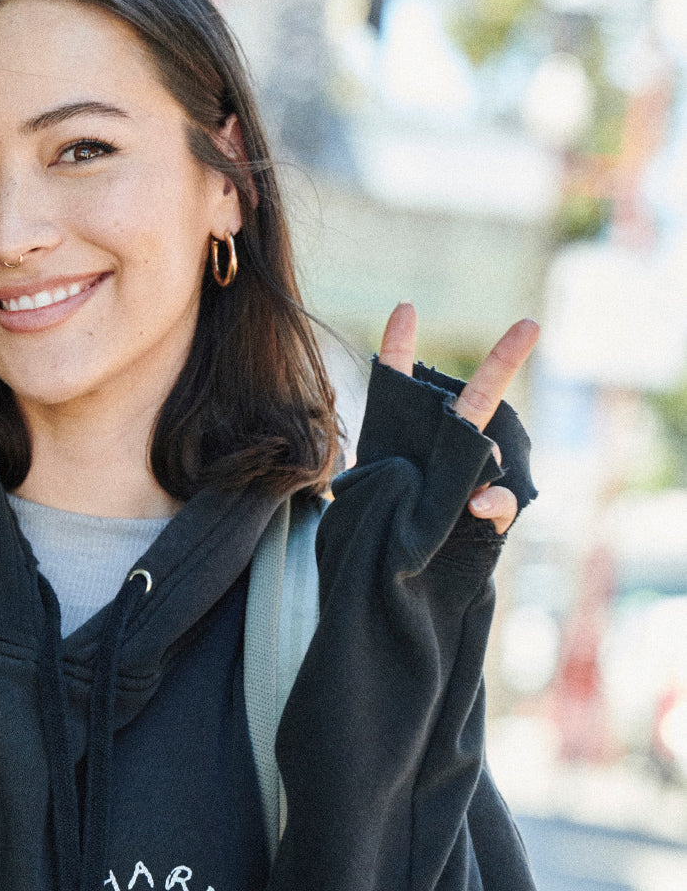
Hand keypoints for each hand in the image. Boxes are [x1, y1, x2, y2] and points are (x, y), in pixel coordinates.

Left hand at [378, 302, 538, 534]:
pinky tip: (477, 507)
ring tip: (469, 494)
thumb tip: (360, 461)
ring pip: (491, 452)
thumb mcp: (363, 498)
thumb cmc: (384, 534)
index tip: (404, 308)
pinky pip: (502, 503)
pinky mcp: (490, 516)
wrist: (402, 582)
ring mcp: (476, 480)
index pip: (401, 389)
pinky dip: (492, 503)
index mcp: (412, 441)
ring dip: (482, 465)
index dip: (400, 349)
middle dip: (505, 362)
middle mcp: (449, 452)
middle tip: (529, 327)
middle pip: (476, 401)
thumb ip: (366, 475)